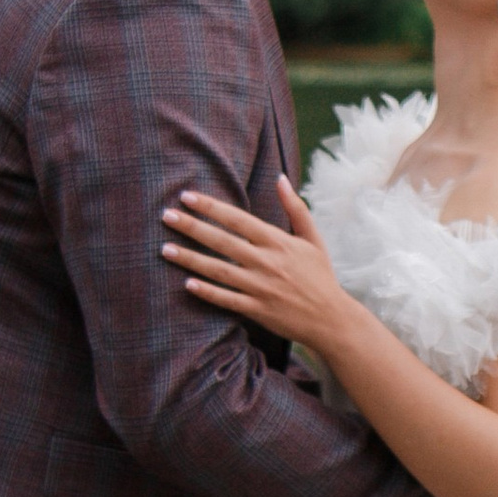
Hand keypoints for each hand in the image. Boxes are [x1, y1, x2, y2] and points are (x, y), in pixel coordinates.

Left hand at [163, 181, 347, 349]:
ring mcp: (260, 287)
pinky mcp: (257, 310)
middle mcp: (266, 262)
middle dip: (192, 227)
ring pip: (219, 270)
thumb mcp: (312, 238)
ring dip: (191, 259)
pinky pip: (227, 300)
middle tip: (166, 216)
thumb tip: (282, 177)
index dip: (211, 207)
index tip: (187, 196)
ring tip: (165, 249)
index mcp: (278, 242)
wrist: (331, 318)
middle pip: (222, 242)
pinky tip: (187, 283)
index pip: (238, 219)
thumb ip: (295, 208)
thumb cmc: (320, 276)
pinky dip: (207, 292)